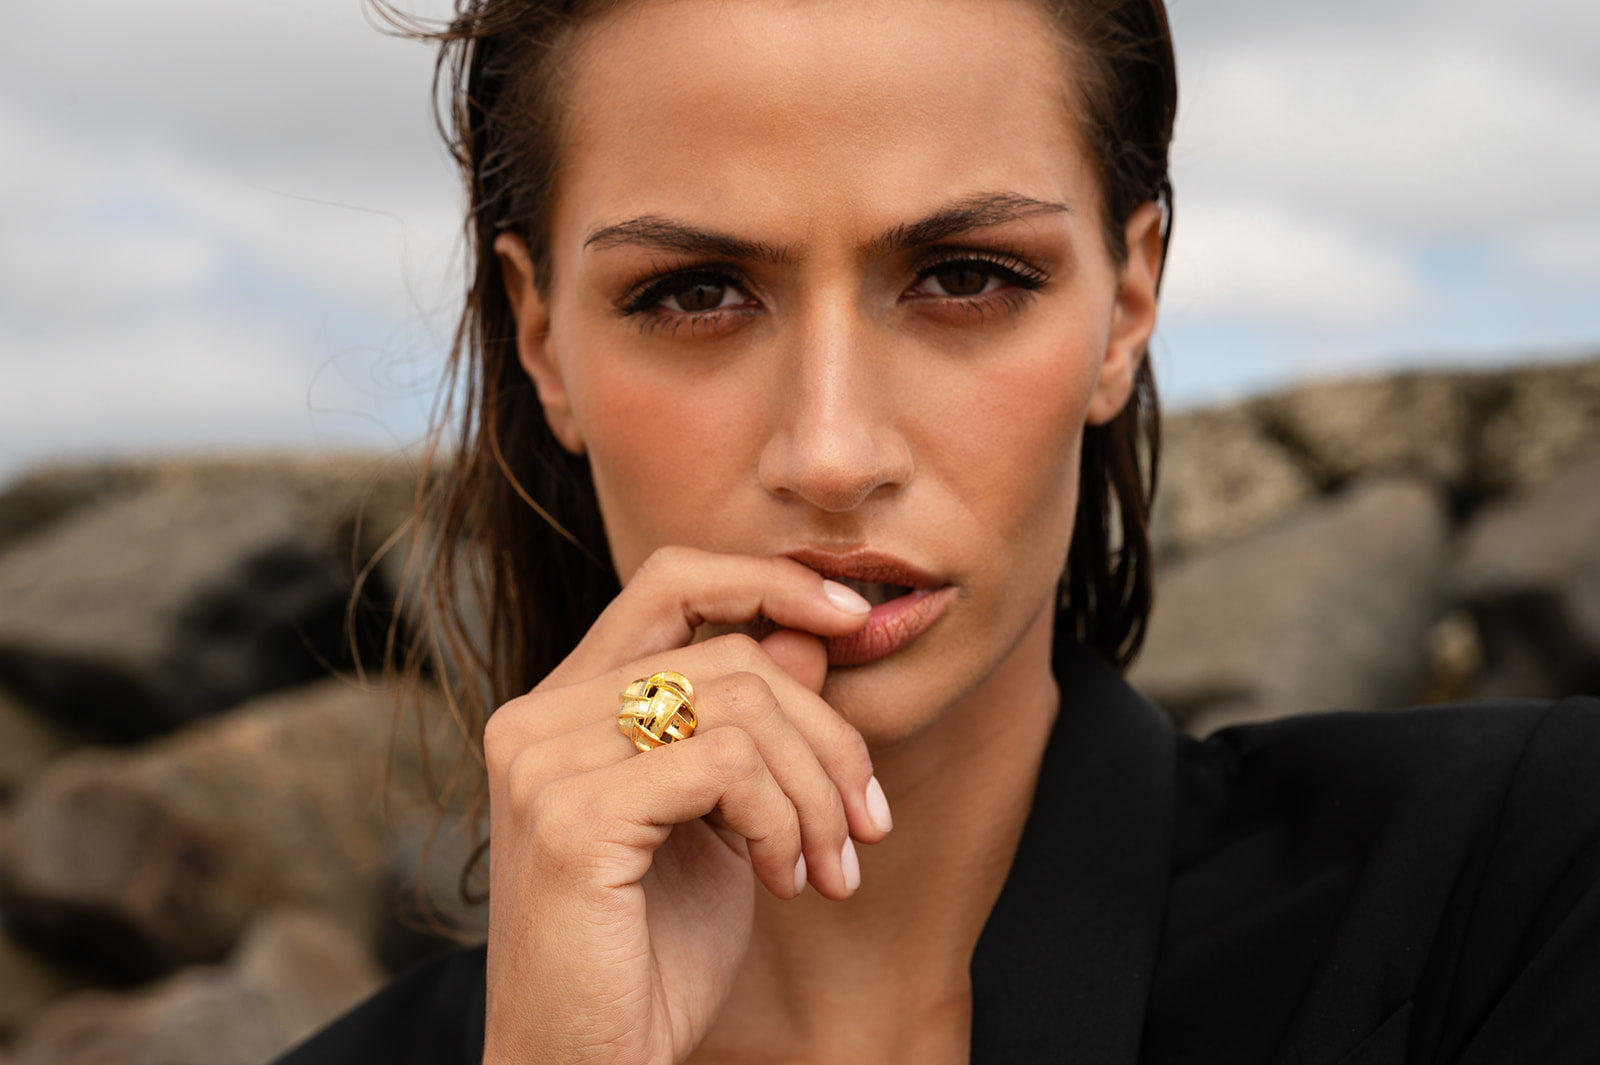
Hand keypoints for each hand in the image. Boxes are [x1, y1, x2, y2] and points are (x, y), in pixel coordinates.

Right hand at [480, 547, 890, 1064]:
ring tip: (830, 867)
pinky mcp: (570, 815)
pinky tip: (784, 881)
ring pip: (738, 704)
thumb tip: (813, 629)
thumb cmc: (653, 955)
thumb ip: (751, 723)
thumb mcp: (723, 820)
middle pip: (729, 651)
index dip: (768, 582)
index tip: (855, 619)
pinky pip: (726, 765)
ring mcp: (544, 761)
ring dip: (816, 790)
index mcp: (565, 707)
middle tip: (866, 822)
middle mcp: (538, 717)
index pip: (670, 583)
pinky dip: (783, 821)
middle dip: (827, 734)